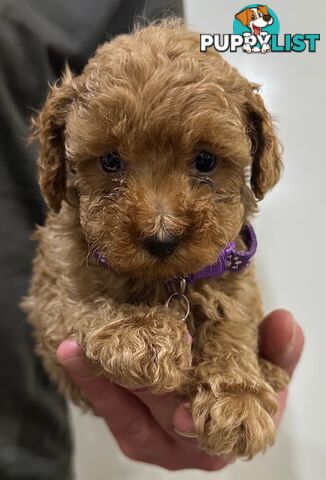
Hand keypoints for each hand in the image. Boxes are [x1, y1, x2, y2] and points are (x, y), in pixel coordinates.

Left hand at [57, 309, 303, 470]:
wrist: (208, 398)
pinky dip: (91, 382)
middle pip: (168, 415)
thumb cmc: (239, 385)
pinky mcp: (134, 436)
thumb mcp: (264, 368)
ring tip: (79, 349)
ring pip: (130, 414)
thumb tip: (287, 321)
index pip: (217, 426)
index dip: (201, 418)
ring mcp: (160, 444)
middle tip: (118, 348)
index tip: (182, 412)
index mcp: (234, 431)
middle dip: (145, 384)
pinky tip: (73, 352)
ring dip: (103, 379)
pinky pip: (111, 410)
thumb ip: (278, 350)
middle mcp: (196, 446)